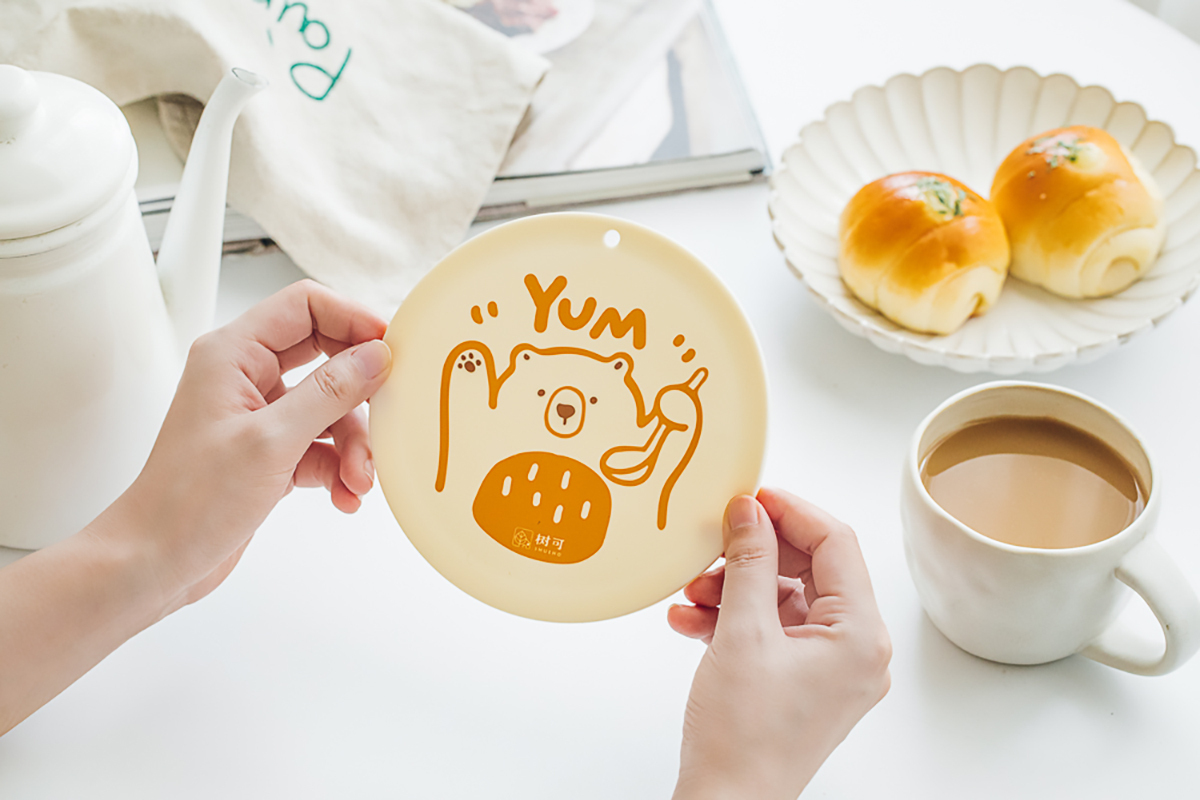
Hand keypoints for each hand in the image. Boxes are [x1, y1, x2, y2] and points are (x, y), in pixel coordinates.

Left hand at [0, 280, 391, 734]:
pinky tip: (344, 495)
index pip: (305, 305)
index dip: (353, 319)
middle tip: (390, 414)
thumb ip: (329, 393)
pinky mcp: (268, 451)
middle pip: (326, 355)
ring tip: (359, 479)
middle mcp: (245, 375)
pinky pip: (321, 444)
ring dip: (353, 443)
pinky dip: (337, 468)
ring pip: (329, 407)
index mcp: (233, 354)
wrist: (155, 563)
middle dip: (360, 394)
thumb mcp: (271, 442)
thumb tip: (377, 356)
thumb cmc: (190, 502)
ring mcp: (258, 414)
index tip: (393, 349)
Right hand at [668, 488, 891, 799]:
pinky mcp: (804, 683)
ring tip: (691, 592)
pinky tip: (692, 620)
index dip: (791, 511)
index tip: (751, 496)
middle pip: (810, 569)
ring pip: (785, 599)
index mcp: (859, 635)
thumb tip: (749, 511)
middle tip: (714, 542)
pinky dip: (735, 618)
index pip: (836, 543)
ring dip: (735, 587)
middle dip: (754, 555)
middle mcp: (855, 651)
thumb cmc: (742, 739)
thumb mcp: (742, 632)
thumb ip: (749, 560)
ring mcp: (830, 670)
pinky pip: (773, 630)